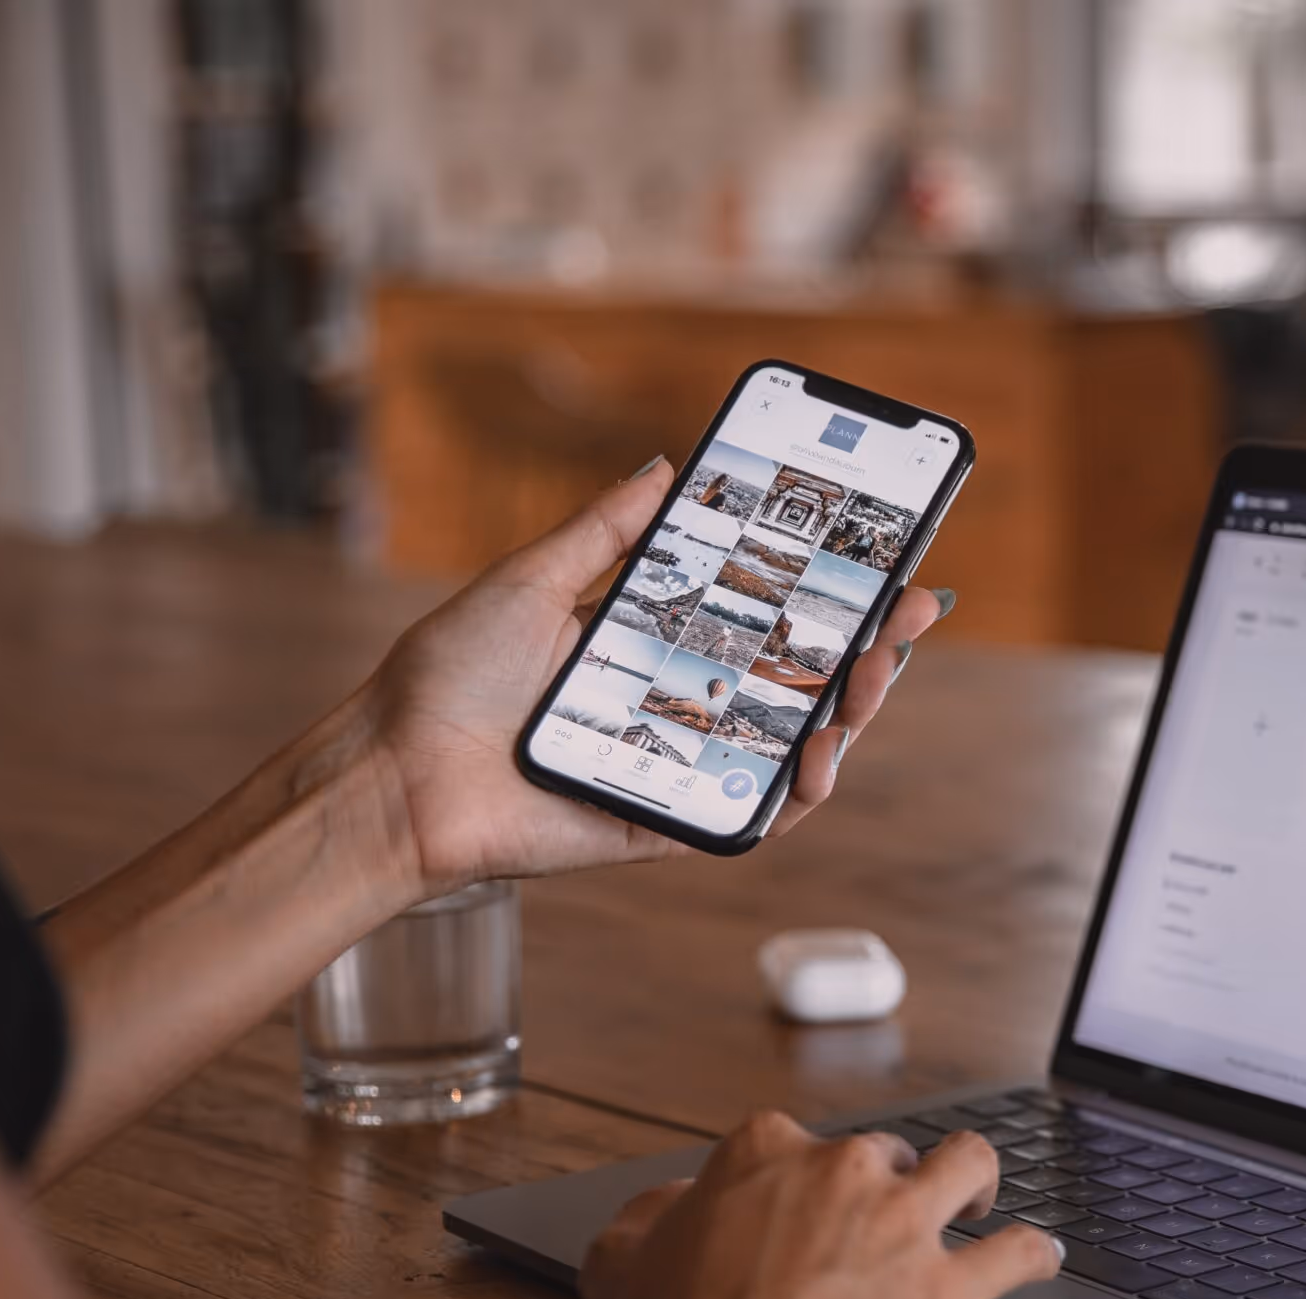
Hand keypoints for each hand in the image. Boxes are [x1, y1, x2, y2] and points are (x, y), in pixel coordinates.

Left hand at [354, 461, 950, 895]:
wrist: (396, 773)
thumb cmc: (447, 679)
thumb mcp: (531, 580)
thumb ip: (605, 532)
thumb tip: (666, 467)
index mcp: (653, 647)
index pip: (763, 617)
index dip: (828, 595)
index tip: (884, 561)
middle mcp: (677, 708)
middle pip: (797, 681)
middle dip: (867, 647)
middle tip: (909, 612)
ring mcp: (679, 769)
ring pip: (791, 747)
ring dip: (850, 713)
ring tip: (876, 674)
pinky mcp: (667, 824)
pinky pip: (751, 816)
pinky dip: (797, 793)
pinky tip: (821, 756)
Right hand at [580, 1114, 1062, 1298]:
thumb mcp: (620, 1261)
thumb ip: (654, 1216)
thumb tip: (674, 1204)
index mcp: (764, 1154)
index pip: (797, 1144)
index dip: (802, 1182)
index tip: (802, 1211)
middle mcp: (841, 1172)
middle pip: (886, 1154)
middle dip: (887, 1185)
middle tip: (879, 1230)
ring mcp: (901, 1226)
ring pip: (969, 1166)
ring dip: (979, 1181)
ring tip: (979, 1205)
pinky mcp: (946, 1291)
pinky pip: (1016, 1254)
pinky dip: (1034, 1254)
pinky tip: (1042, 1259)